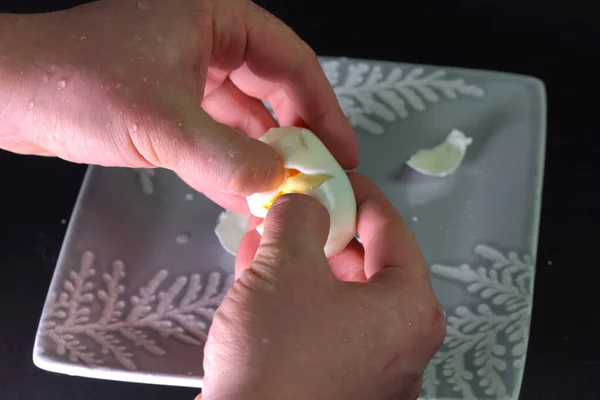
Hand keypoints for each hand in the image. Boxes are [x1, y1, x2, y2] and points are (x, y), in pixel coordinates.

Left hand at [0, 0, 357, 211]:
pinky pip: (214, 132)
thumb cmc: (74, 83)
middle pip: (273, 89)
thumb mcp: (163, 123)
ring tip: (286, 192)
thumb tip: (277, 184)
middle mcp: (207, 42)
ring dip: (263, 153)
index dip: (323, 108)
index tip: (340, 150)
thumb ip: (226, 158)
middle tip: (318, 176)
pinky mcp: (168, 101)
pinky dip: (230, 160)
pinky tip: (244, 192)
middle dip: (296, 134)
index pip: (291, 61)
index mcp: (217, 20)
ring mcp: (187, 73)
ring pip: (243, 115)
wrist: (4, 94)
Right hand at [201, 173, 445, 399]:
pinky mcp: (338, 386)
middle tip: (292, 207)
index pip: (391, 229)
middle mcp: (402, 342)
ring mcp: (372, 370)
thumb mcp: (286, 265)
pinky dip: (296, 297)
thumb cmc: (278, 356)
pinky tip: (261, 278)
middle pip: (366, 263)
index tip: (333, 176)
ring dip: (302, 261)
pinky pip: (323, 324)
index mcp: (410, 308)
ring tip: (267, 236)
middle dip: (321, 229)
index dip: (357, 193)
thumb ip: (300, 217)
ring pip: (338, 294)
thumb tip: (304, 204)